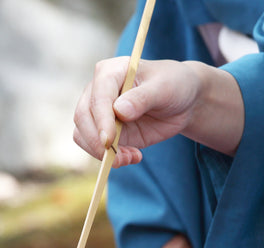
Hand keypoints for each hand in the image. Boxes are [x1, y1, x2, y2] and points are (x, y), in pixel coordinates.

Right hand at [73, 58, 243, 165]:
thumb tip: (119, 110)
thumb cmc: (173, 85)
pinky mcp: (105, 131)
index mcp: (110, 72)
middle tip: (122, 158)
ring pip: (82, 134)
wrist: (181, 100)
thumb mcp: (164, 88)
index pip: (98, 96)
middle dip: (98, 141)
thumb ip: (142, 98)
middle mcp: (98, 90)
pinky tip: (133, 157)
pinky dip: (109, 157)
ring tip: (130, 158)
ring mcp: (99, 112)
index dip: (101, 119)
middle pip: (82, 117)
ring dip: (101, 153)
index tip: (110, 140)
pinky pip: (95, 147)